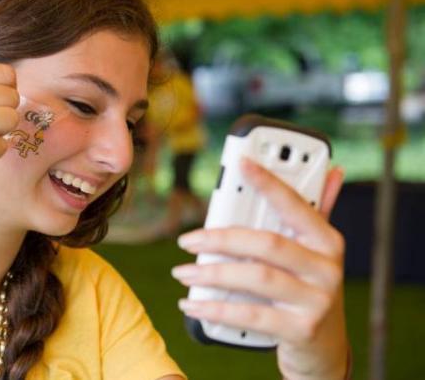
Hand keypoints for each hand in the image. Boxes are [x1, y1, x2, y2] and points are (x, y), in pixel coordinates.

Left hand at [172, 158, 348, 379]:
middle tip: (186, 240)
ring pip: (256, 277)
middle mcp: (327, 269)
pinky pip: (251, 315)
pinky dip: (215, 308)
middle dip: (221, 239)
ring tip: (182, 272)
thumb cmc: (307, 291)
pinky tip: (192, 304)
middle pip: (267, 244)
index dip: (270, 182)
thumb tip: (331, 170)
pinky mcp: (301, 330)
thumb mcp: (313, 254)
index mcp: (327, 242)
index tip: (242, 162)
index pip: (296, 206)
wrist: (322, 350)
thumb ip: (312, 214)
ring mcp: (316, 301)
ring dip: (212, 274)